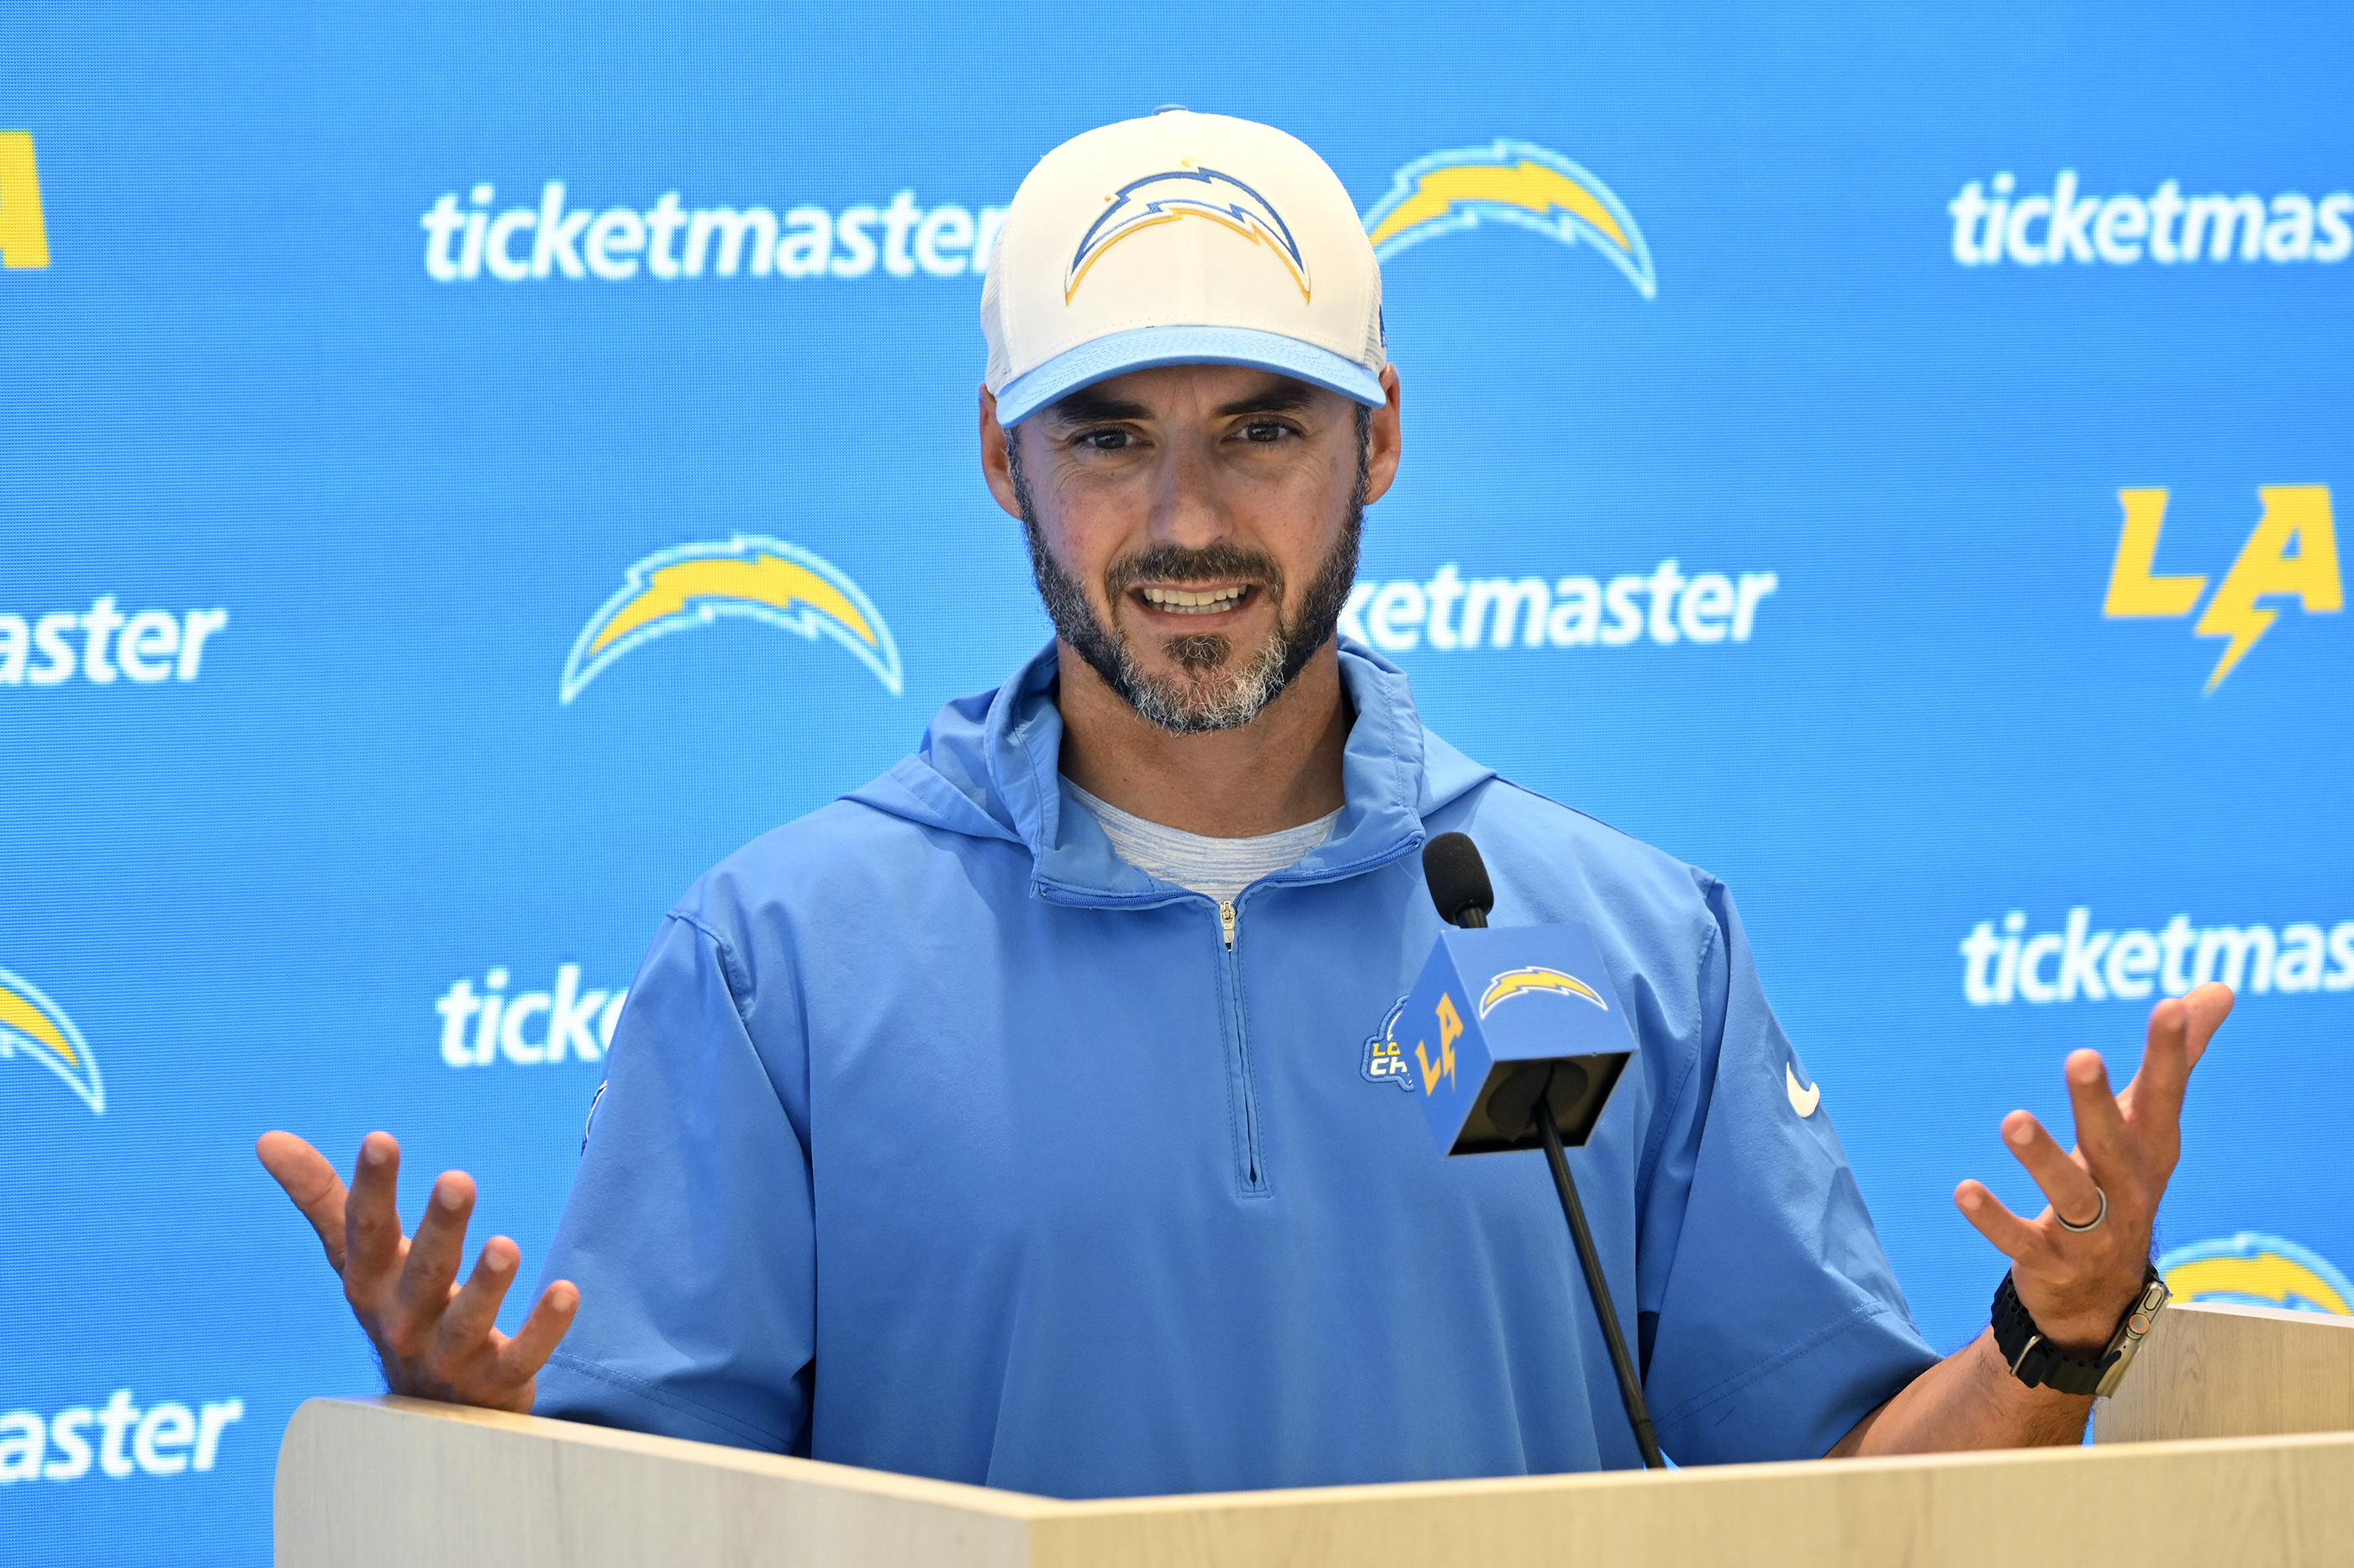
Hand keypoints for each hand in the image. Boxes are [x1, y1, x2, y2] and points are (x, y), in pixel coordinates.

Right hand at [257, 1130, 577, 1412]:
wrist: (426, 1417)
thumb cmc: (396, 1309)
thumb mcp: (359, 1258)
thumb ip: (323, 1199)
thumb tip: (267, 1138)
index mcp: (372, 1285)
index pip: (365, 1234)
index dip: (371, 1188)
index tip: (380, 1140)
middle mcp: (405, 1321)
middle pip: (423, 1273)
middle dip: (439, 1229)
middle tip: (458, 1180)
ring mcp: (449, 1358)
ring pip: (466, 1322)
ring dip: (485, 1286)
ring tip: (506, 1246)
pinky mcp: (496, 1385)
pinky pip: (521, 1359)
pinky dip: (544, 1329)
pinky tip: (566, 1292)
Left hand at [1953, 983, 2232, 1355]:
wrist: (2104, 1296)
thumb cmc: (2123, 1183)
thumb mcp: (2150, 1124)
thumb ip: (2177, 1058)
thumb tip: (2218, 988)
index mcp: (2152, 1151)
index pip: (2165, 1096)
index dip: (2170, 1054)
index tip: (2168, 1006)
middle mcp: (2128, 1191)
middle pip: (2114, 1143)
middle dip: (2099, 1103)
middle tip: (2080, 1056)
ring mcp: (2093, 1233)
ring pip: (2072, 1195)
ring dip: (2043, 1159)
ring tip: (2012, 1120)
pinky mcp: (2050, 1263)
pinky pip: (2021, 1241)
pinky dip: (1994, 1219)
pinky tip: (1964, 1190)